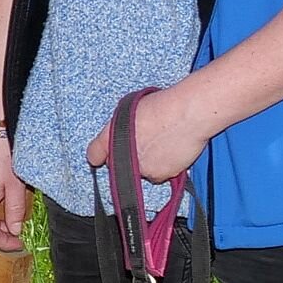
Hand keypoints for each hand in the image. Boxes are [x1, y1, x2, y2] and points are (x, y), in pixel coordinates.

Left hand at [83, 89, 213, 188]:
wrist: (188, 114)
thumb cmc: (162, 105)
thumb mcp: (131, 109)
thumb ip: (120, 127)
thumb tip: (120, 136)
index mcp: (110, 137)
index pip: (94, 154)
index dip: (99, 154)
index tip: (100, 157)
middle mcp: (122, 157)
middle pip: (121, 164)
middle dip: (130, 156)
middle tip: (146, 140)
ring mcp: (141, 169)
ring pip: (142, 170)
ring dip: (149, 162)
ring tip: (163, 142)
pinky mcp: (159, 177)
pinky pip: (160, 175)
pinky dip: (165, 166)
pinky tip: (173, 150)